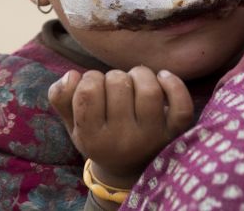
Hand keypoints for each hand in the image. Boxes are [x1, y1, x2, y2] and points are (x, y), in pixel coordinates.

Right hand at [48, 66, 193, 188]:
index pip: (88, 92)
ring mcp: (153, 137)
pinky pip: (181, 104)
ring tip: (134, 80)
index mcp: (94, 139)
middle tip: (114, 87)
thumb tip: (71, 75)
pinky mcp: (176, 132)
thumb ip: (62, 99)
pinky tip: (162, 78)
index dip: (89, 79)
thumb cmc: (100, 138)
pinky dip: (174, 84)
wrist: (130, 168)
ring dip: (140, 74)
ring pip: (149, 90)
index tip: (93, 85)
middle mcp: (124, 140)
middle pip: (118, 84)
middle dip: (114, 76)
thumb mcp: (74, 125)